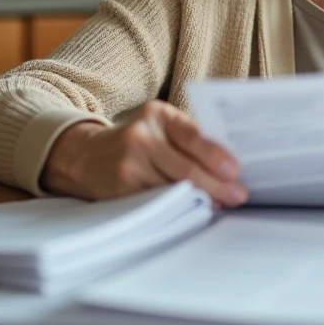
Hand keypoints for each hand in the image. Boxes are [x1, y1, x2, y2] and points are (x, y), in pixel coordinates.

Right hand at [41, 100, 247, 206]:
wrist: (86, 155)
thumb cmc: (137, 142)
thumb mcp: (159, 127)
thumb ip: (188, 139)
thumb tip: (230, 165)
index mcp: (158, 114)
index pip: (191, 135)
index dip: (215, 155)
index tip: (236, 171)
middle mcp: (141, 136)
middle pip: (185, 168)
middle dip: (216, 185)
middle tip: (238, 196)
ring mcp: (128, 164)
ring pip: (173, 189)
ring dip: (200, 199)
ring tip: (221, 204)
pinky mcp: (121, 189)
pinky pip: (157, 202)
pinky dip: (178, 208)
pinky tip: (193, 210)